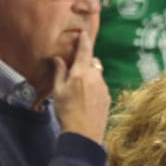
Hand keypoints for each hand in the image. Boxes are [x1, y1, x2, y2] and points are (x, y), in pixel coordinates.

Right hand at [53, 28, 109, 143]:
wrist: (84, 133)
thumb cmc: (67, 112)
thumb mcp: (58, 91)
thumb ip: (59, 73)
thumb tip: (58, 59)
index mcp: (81, 73)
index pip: (85, 51)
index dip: (84, 41)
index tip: (84, 33)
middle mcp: (95, 77)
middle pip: (92, 63)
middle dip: (84, 63)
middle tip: (73, 71)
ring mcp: (104, 86)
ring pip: (96, 74)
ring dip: (88, 76)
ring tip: (77, 90)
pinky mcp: (107, 95)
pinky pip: (100, 85)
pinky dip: (93, 86)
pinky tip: (85, 98)